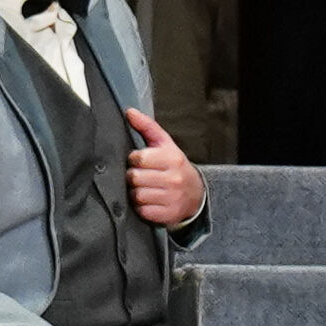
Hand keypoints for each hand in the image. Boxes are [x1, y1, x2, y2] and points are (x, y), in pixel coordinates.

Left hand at [124, 111, 203, 233]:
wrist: (196, 194)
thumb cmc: (175, 166)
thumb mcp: (165, 145)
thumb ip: (147, 127)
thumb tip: (129, 112)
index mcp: (173, 158)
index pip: (138, 158)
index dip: (134, 160)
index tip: (140, 162)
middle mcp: (174, 178)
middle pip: (134, 177)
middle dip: (134, 177)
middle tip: (142, 177)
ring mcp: (172, 197)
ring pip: (137, 195)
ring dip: (136, 193)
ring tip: (145, 189)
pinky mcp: (168, 214)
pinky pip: (142, 211)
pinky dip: (142, 207)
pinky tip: (150, 201)